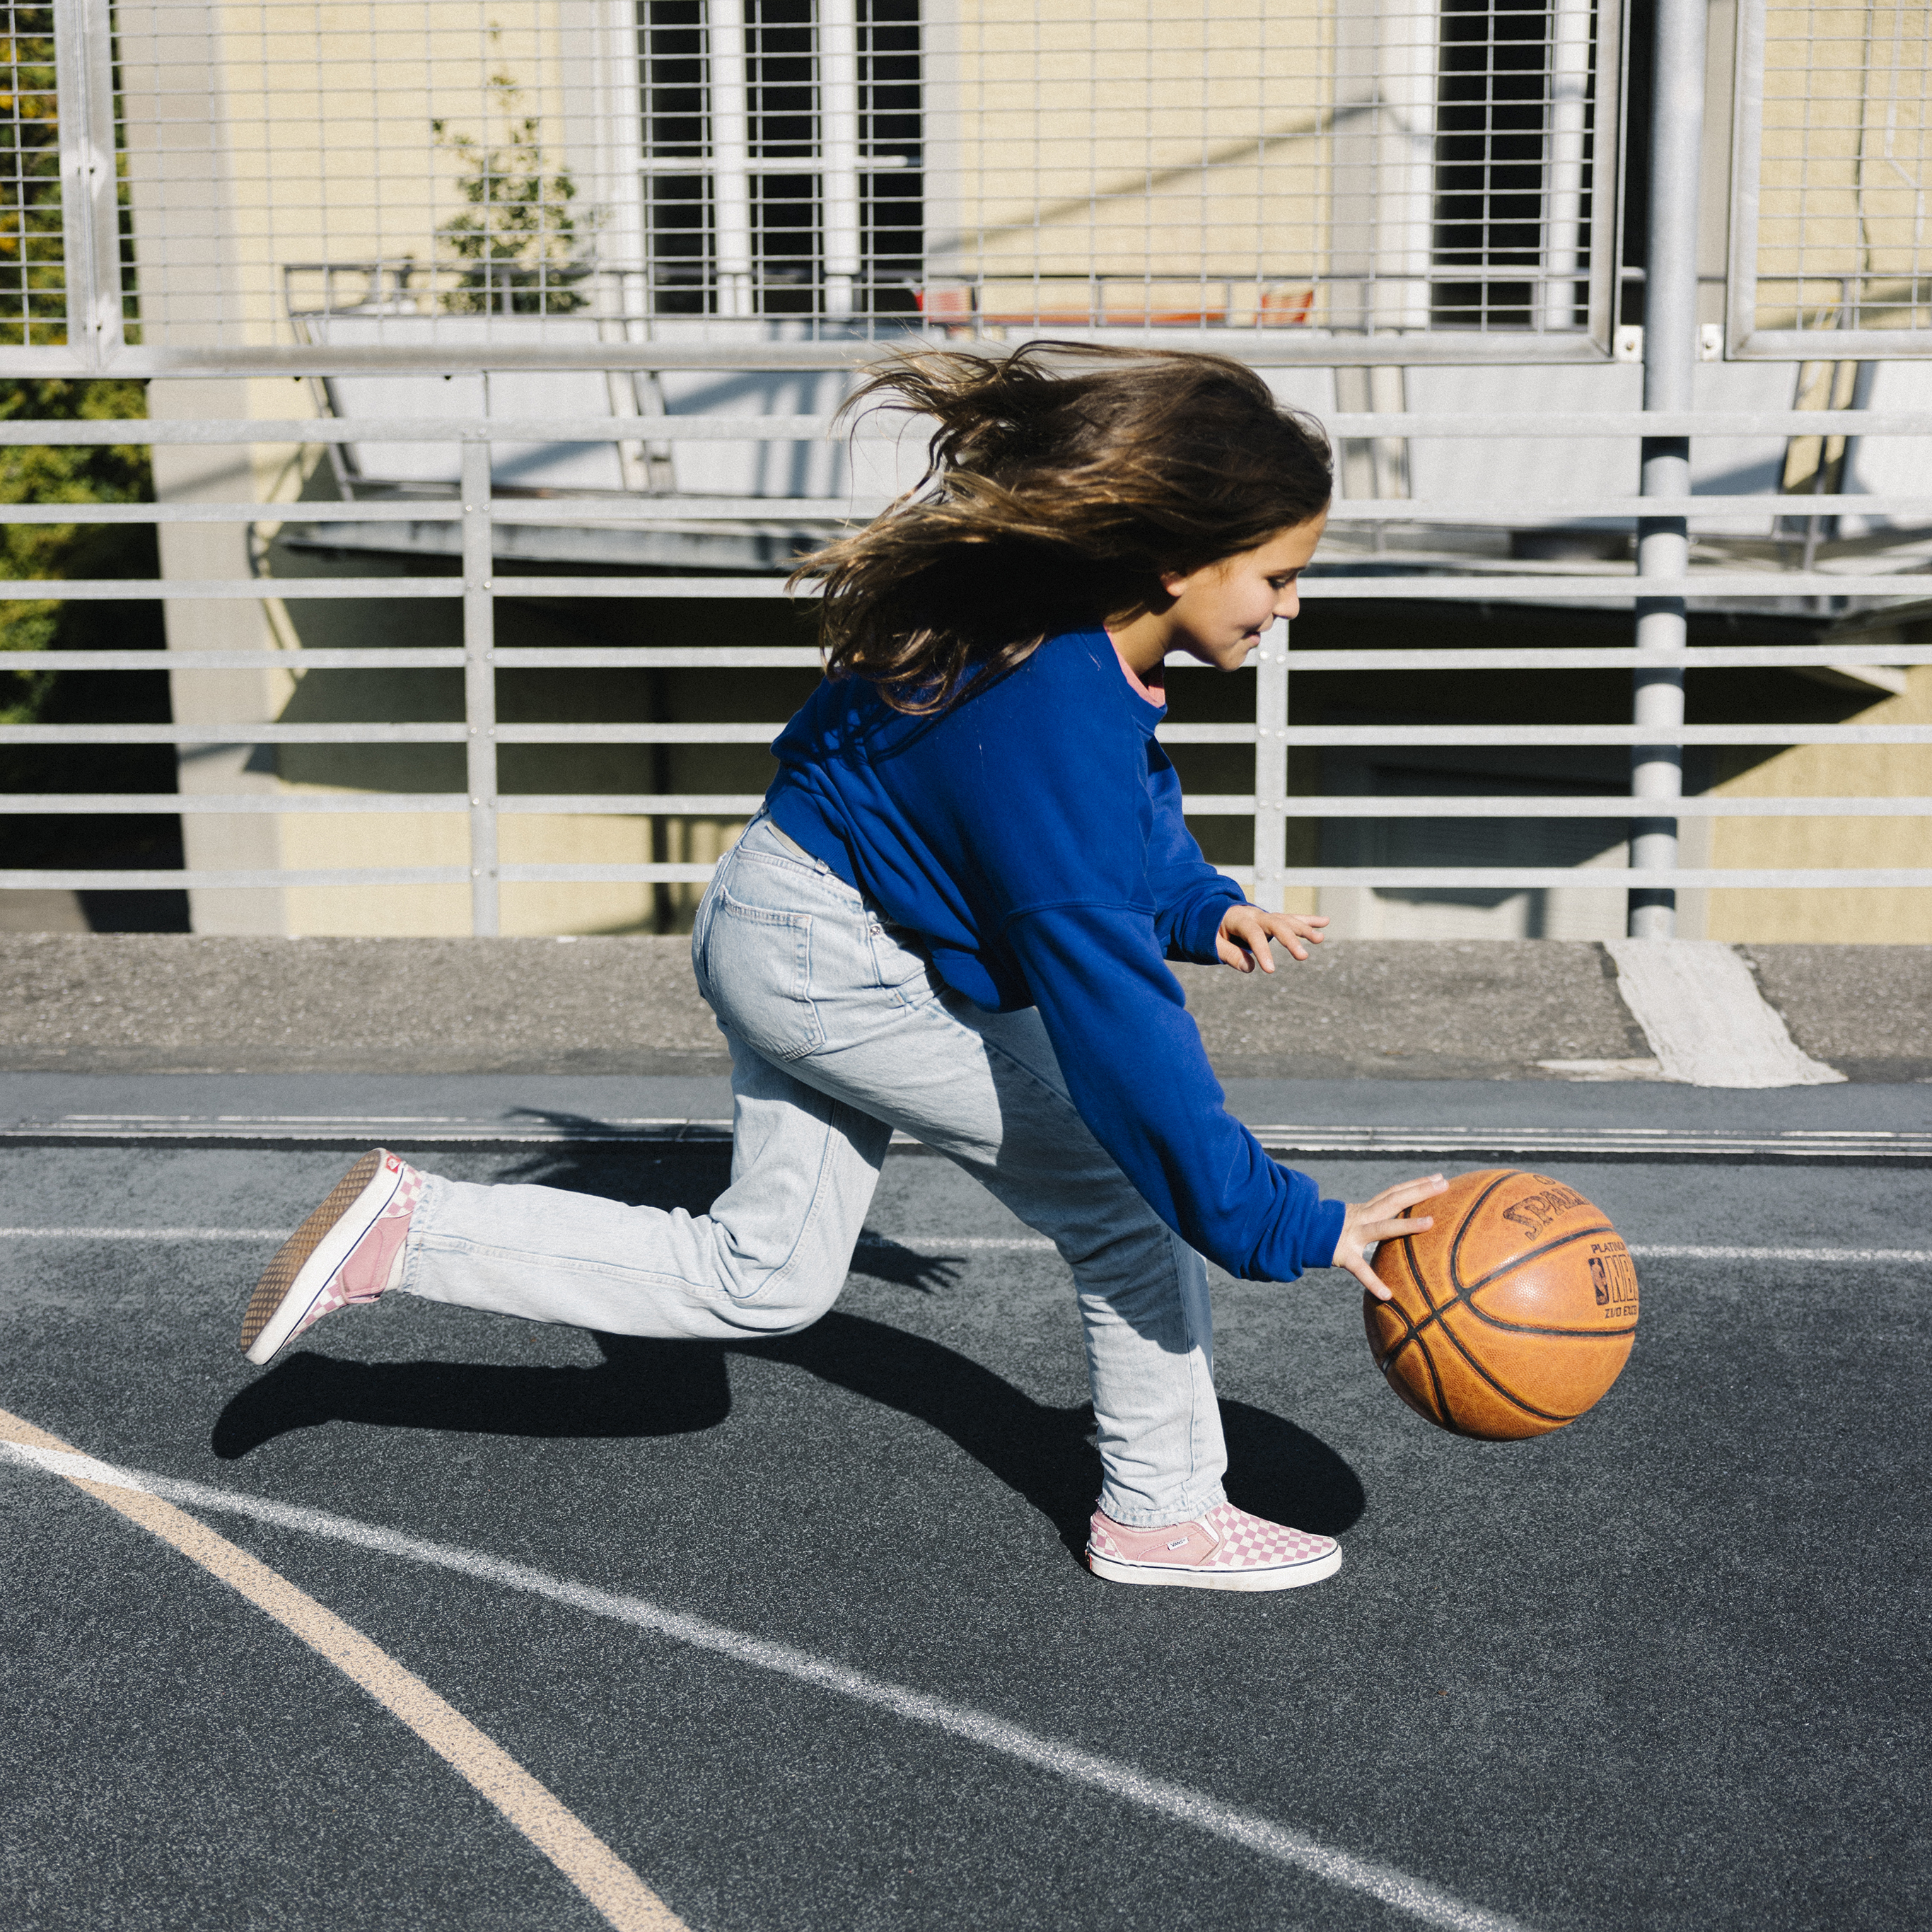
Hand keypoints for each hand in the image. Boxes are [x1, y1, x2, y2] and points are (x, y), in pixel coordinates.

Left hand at [1216, 904, 1329, 971]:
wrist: (1213, 913)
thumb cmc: (1211, 931)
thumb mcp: (1212, 943)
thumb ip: (1229, 954)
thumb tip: (1249, 967)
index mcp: (1238, 918)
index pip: (1253, 934)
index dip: (1262, 951)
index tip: (1270, 970)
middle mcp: (1255, 914)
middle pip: (1276, 924)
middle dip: (1290, 939)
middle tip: (1303, 956)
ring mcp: (1266, 915)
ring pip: (1287, 920)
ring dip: (1304, 929)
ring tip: (1320, 939)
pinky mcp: (1273, 920)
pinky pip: (1292, 919)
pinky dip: (1308, 920)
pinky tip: (1325, 922)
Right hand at [1332, 1174, 1448, 1300]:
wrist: (1299, 1234)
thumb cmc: (1330, 1230)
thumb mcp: (1354, 1220)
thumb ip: (1375, 1219)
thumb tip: (1397, 1223)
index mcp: (1366, 1210)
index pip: (1395, 1192)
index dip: (1416, 1184)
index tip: (1439, 1178)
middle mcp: (1362, 1217)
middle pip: (1394, 1200)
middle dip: (1420, 1191)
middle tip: (1444, 1184)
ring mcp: (1354, 1235)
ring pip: (1383, 1227)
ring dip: (1406, 1225)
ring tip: (1431, 1222)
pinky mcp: (1344, 1256)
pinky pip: (1360, 1270)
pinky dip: (1373, 1282)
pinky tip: (1387, 1294)